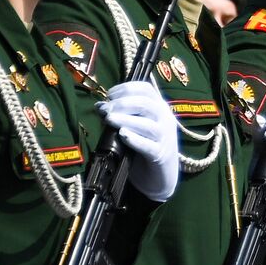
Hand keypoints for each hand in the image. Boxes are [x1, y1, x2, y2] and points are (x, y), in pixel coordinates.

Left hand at [99, 81, 178, 201]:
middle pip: (146, 104)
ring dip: (126, 119)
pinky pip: (148, 146)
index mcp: (159, 108)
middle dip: (123, 104)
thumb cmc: (145, 147)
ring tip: (109, 120)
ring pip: (147, 124)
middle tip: (106, 110)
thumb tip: (100, 106)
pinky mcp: (160, 155)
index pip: (146, 89)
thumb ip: (120, 116)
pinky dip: (134, 139)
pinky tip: (123, 135)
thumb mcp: (134, 127)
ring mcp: (165, 137)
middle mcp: (165, 119)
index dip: (126, 88)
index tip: (110, 95)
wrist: (160, 176)